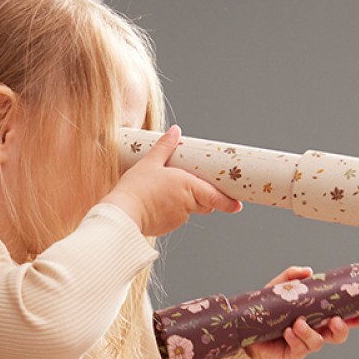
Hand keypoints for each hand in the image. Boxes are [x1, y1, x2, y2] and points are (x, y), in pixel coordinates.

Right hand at [103, 125, 240, 236]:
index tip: (237, 205)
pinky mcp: (167, 227)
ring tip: (166, 191)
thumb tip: (175, 131)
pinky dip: (170, 211)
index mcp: (187, 186)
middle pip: (204, 202)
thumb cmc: (136, 189)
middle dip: (203, 196)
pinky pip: (174, 217)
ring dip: (184, 202)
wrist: (121, 214)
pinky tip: (155, 203)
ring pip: (188, 210)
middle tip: (197, 186)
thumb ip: (165, 147)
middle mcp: (187, 204)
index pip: (215, 197)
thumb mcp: (149, 162)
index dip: (228, 202)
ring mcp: (178, 218)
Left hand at [244, 265, 358, 358]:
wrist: (247, 327)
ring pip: (317, 342)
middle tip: (336, 321)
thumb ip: (291, 277)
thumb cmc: (268, 307)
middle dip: (341, 329)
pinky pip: (298, 348)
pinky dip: (295, 339)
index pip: (343, 317)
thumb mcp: (279, 288)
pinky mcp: (291, 353)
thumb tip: (308, 272)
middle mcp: (315, 330)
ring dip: (310, 333)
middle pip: (338, 335)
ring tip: (298, 323)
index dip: (356, 318)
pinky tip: (288, 331)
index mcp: (318, 315)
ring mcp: (304, 343)